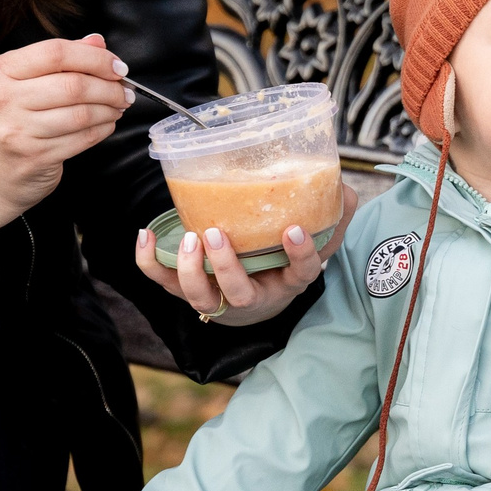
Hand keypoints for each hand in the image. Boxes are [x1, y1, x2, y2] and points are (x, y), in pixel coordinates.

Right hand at [0, 34, 134, 239]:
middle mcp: (4, 99)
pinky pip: (82, 139)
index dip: (94, 57)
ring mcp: (17, 131)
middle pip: (72, 85)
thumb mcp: (24, 80)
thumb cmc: (13, 116)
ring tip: (118, 106)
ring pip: (81, 114)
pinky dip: (103, 129)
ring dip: (110, 109)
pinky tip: (107, 123)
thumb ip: (60, 58)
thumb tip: (97, 42)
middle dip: (109, 87)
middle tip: (125, 90)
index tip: (117, 66)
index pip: (55, 53)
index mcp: (1, 71)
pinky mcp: (34, 157)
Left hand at [138, 183, 359, 327]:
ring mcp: (219, 298)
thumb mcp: (315, 243)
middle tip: (216, 232)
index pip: (300, 273)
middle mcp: (253, 296)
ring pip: (201, 297)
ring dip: (189, 269)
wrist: (258, 302)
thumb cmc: (284, 263)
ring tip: (188, 237)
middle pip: (239, 293)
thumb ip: (333, 217)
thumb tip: (346, 188)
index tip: (292, 230)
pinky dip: (150, 263)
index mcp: (288, 282)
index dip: (298, 255)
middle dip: (225, 266)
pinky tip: (145, 234)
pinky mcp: (189, 293)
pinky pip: (164, 284)